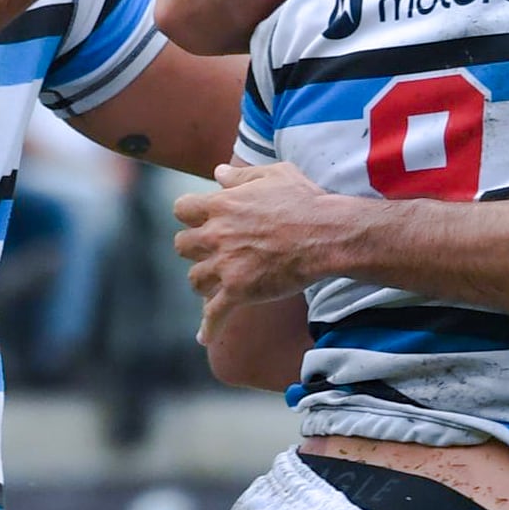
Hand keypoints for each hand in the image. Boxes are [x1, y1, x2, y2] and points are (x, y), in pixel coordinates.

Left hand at [174, 160, 349, 328]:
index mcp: (221, 205)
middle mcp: (216, 235)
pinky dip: (209, 327)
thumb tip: (219, 172)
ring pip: (195, 279)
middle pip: (182, 245)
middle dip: (195, 249)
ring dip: (204, 281)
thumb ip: (242, 176)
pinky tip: (204, 337)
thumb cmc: (305, 201)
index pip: (182, 210)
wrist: (326, 234)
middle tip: (213, 252)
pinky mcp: (239, 291)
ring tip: (217, 284)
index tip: (201, 221)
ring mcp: (226, 265)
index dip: (190, 215)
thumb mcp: (275, 175)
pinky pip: (214, 314)